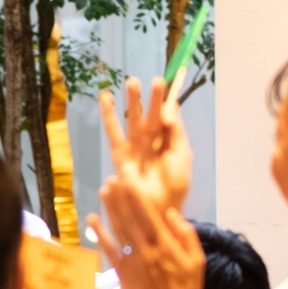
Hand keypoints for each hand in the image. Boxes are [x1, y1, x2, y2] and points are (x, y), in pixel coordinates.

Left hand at [93, 181, 202, 288]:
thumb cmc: (187, 288)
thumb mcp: (197, 260)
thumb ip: (185, 234)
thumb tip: (170, 213)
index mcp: (166, 245)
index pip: (149, 215)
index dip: (138, 196)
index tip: (131, 180)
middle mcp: (147, 251)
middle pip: (131, 218)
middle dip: (122, 197)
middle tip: (114, 178)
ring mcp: (133, 262)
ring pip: (119, 230)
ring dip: (110, 209)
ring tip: (104, 190)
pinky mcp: (122, 273)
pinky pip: (109, 251)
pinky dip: (100, 235)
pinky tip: (92, 219)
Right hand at [99, 76, 190, 215]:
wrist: (159, 209)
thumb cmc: (174, 186)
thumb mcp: (181, 156)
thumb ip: (176, 132)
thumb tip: (170, 109)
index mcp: (168, 144)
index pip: (167, 117)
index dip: (168, 102)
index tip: (172, 85)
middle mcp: (151, 143)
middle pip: (151, 115)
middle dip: (152, 98)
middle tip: (157, 79)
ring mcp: (135, 148)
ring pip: (134, 119)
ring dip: (132, 101)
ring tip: (132, 81)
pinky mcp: (121, 155)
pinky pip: (114, 132)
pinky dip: (109, 115)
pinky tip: (106, 98)